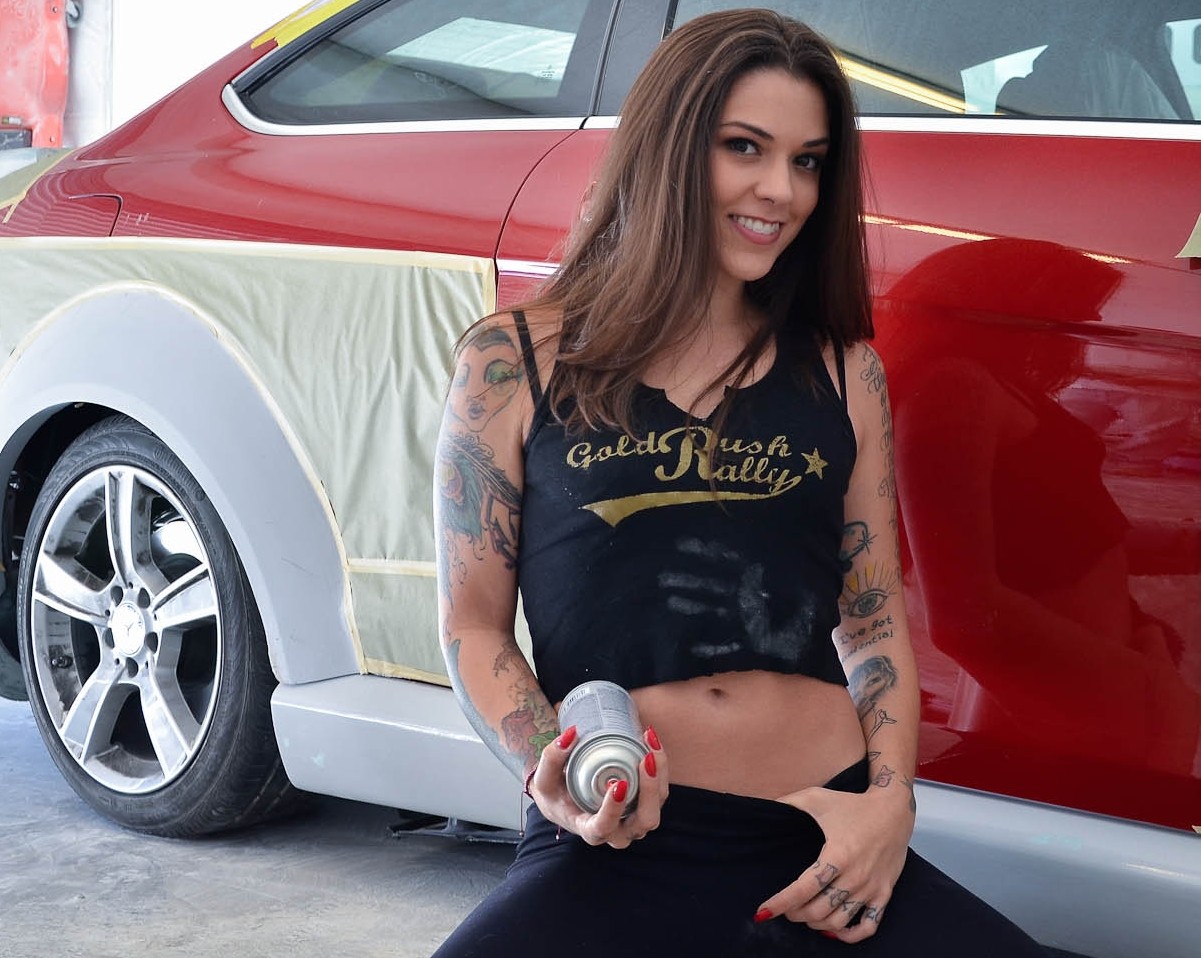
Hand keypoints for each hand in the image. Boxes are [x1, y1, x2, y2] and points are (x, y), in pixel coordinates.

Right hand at [525, 726, 667, 848]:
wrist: (566, 797)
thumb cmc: (554, 792)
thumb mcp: (544, 778)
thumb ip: (552, 757)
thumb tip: (570, 734)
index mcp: (590, 830)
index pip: (604, 828)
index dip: (613, 810)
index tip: (617, 784)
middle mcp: (617, 831)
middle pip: (644, 821)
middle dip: (650, 791)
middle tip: (646, 759)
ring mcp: (633, 820)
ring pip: (657, 806)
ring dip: (659, 775)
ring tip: (650, 743)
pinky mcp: (644, 805)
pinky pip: (659, 791)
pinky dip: (660, 767)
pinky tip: (651, 742)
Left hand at [755, 783, 913, 942]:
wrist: (893, 810)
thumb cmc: (852, 804)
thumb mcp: (817, 797)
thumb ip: (790, 801)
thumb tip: (766, 806)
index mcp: (837, 854)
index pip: (803, 889)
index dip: (781, 903)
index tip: (763, 911)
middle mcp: (854, 876)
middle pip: (818, 910)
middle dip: (795, 914)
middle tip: (785, 910)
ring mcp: (871, 887)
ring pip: (839, 921)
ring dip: (816, 924)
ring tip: (805, 916)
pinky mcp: (884, 893)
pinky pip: (869, 926)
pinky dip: (850, 935)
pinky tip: (834, 931)